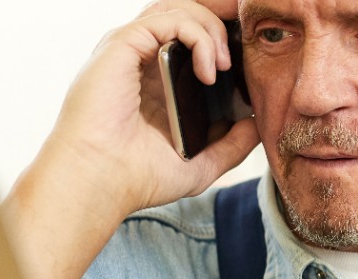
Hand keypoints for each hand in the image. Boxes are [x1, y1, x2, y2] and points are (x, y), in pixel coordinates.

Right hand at [3, 0, 254, 278]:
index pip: (192, 37)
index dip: (222, 39)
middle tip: (243, 52)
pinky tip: (209, 69)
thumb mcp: (200, 164)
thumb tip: (257, 125)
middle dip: (222, 23)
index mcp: (155, 79)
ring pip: (179, 9)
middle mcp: (141, 59)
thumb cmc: (138, 177)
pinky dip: (198, 36)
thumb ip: (232, 145)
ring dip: (212, 29)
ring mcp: (130, 50)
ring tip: (224, 64)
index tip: (247, 61)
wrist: (100, 182)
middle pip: (186, 14)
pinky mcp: (121, 45)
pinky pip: (168, 19)